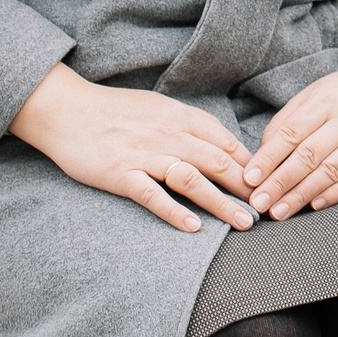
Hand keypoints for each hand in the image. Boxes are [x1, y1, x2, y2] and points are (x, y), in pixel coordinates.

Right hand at [8, 63, 255, 232]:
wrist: (67, 109)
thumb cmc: (116, 111)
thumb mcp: (161, 109)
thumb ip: (190, 126)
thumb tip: (222, 146)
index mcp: (182, 118)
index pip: (228, 143)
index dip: (252, 166)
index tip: (271, 186)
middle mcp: (170, 135)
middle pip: (219, 162)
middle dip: (247, 188)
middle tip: (269, 210)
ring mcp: (145, 155)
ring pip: (192, 179)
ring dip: (221, 203)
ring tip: (242, 223)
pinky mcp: (121, 173)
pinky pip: (151, 195)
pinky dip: (173, 211)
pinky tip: (193, 227)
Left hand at [245, 41, 337, 218]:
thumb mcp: (319, 90)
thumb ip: (290, 117)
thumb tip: (264, 148)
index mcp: (326, 100)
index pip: (291, 133)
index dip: (268, 158)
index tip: (249, 178)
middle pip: (309, 155)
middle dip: (280, 182)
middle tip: (258, 203)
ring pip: (332, 170)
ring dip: (303, 194)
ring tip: (280, 211)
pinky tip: (316, 205)